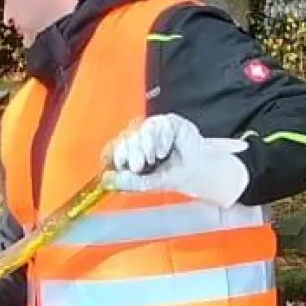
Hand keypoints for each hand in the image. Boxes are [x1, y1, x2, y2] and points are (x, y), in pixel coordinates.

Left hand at [107, 113, 252, 207]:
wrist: (196, 171)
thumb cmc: (171, 175)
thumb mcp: (149, 184)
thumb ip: (130, 182)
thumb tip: (110, 179)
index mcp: (129, 153)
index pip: (114, 148)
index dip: (115, 155)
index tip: (119, 164)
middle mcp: (138, 138)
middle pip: (126, 138)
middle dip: (131, 153)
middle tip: (137, 166)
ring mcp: (152, 129)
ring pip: (141, 129)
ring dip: (145, 146)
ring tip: (154, 159)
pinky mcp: (167, 122)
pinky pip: (159, 124)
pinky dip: (160, 139)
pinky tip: (163, 151)